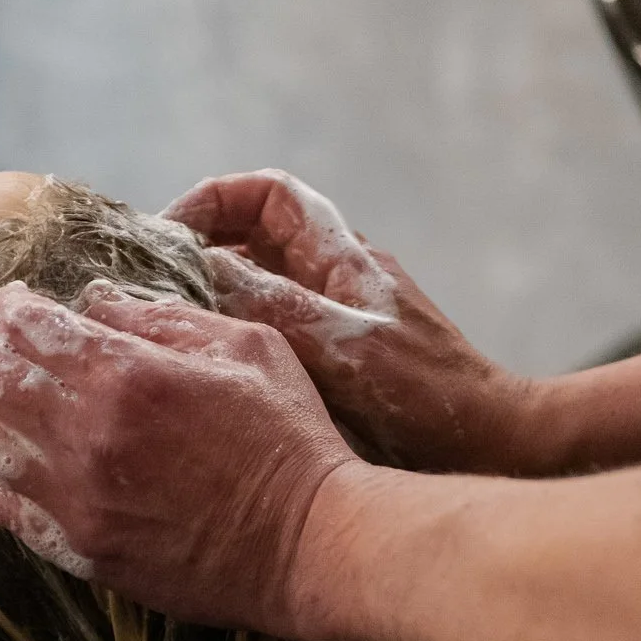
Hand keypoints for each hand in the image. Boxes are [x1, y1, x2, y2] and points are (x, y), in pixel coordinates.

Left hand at [0, 278, 354, 633]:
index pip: (26, 323)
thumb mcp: (245, 343)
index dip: (7, 306)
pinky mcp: (79, 547)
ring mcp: (75, 496)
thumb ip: (162, 317)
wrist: (309, 542)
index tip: (11, 304)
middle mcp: (85, 433)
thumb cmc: (287, 436)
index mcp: (126, 372)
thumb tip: (96, 301)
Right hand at [166, 170, 536, 473]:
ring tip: (167, 331)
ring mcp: (338, 320)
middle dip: (198, 251)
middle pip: (253, 237)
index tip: (166, 239)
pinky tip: (211, 374)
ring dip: (212, 299)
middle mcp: (337, 277)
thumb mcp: (336, 345)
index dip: (211, 202)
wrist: (491, 446)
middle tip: (149, 289)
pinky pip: (272, 333)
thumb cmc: (425, 398)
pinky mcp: (338, 363)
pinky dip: (235, 340)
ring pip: (258, 288)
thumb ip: (267, 302)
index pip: (267, 194)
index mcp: (342, 255)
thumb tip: (198, 265)